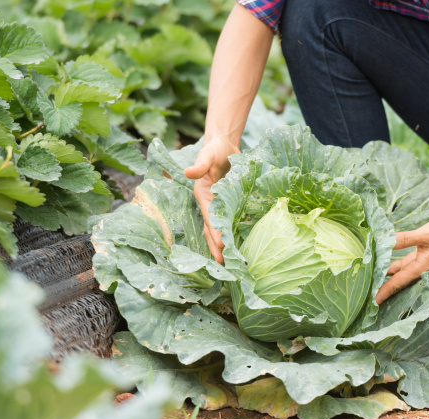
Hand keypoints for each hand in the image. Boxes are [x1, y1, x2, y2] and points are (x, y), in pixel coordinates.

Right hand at [183, 136, 239, 263]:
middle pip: (212, 228)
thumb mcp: (207, 153)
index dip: (215, 232)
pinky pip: (230, 220)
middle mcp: (210, 203)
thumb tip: (189, 172)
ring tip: (228, 262)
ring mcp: (219, 205)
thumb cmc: (214, 149)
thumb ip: (200, 164)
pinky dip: (233, 232)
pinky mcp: (230, 203)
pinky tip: (239, 245)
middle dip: (216, 246)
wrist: (224, 145)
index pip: (210, 217)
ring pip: (220, 228)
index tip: (222, 246)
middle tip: (223, 264)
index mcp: (203, 195)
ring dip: (222, 244)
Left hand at [374, 217, 428, 303]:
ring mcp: (420, 265)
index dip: (384, 291)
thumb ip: (404, 239)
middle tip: (366, 295)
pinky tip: (381, 265)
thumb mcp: (425, 234)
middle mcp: (421, 270)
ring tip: (369, 281)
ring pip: (399, 274)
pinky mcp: (421, 258)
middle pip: (397, 282)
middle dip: (382, 288)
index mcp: (421, 268)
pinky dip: (393, 267)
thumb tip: (384, 241)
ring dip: (386, 277)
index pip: (398, 282)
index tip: (373, 301)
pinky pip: (403, 266)